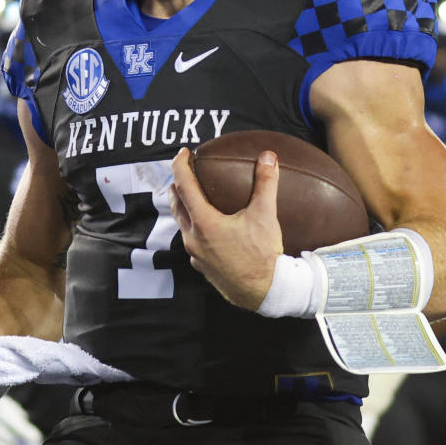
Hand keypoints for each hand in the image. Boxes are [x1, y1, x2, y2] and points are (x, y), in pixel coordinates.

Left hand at [170, 147, 282, 310]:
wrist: (265, 292)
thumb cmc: (262, 254)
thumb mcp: (265, 215)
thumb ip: (266, 183)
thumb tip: (268, 156)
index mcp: (204, 222)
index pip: (184, 185)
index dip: (180, 165)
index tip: (183, 152)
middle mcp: (193, 237)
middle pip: (177, 204)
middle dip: (177, 185)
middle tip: (185, 172)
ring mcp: (195, 254)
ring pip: (182, 224)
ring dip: (184, 207)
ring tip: (192, 196)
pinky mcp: (201, 266)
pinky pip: (191, 242)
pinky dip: (194, 227)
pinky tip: (206, 227)